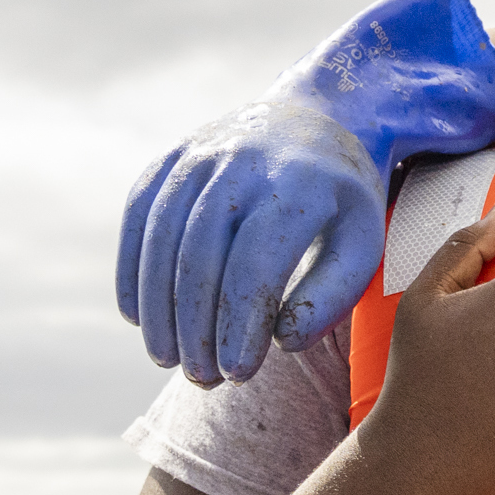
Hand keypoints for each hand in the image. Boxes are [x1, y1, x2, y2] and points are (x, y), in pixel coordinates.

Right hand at [116, 0, 494, 385]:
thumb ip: (330, 296)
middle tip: (201, 378)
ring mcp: (199, 155)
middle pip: (201, 257)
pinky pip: (139, 217)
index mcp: (298, 184)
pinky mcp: (170, 159)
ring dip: (158, 308)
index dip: (239, 326)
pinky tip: (137, 317)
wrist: (322, 117)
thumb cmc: (345, 200)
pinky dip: (133, 270)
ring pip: (162, 240)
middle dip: (196, 327)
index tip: (237, 374)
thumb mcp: (361, 244)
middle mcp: (242, 162)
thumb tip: (281, 342)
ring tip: (167, 359)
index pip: (255, 266)